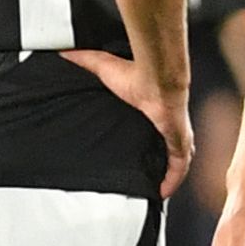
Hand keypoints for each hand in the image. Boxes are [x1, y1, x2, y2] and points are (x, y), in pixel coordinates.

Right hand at [65, 48, 190, 196]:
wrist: (156, 77)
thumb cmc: (136, 72)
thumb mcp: (103, 67)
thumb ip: (85, 61)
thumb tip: (65, 52)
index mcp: (154, 112)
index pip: (155, 130)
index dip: (150, 141)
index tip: (138, 153)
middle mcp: (168, 125)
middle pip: (169, 147)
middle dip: (161, 161)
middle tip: (147, 175)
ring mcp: (176, 135)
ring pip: (176, 160)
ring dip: (168, 174)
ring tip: (154, 188)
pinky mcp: (179, 143)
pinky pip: (179, 168)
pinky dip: (173, 180)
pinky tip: (162, 193)